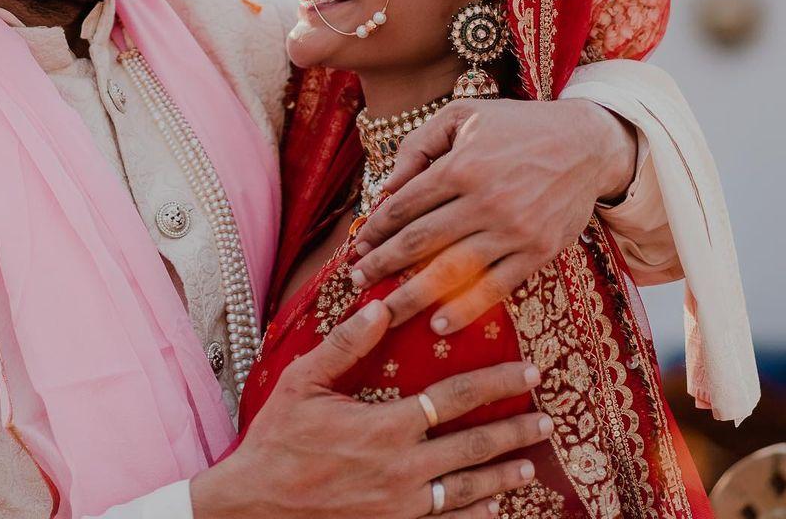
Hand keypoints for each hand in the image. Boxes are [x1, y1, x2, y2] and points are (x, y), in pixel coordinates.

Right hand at [191, 300, 552, 518]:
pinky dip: (475, 517)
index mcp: (387, 427)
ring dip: (503, 475)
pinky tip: (493, 509)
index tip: (527, 371)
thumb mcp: (303, 382)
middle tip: (547, 418)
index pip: (455, 399)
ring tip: (531, 464)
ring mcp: (402, 506)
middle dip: (515, 429)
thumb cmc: (278, 439)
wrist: (257, 506)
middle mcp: (404, 469)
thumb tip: (380, 305)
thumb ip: (344, 345)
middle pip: (474, 447)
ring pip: (468, 490)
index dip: (495, 383)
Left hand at [351, 98, 637, 330]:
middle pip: (420, 242)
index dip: (376, 229)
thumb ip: (421, 144)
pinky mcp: (538, 252)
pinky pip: (495, 288)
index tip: (358, 246)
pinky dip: (465, 310)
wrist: (586, 144)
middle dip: (383, 264)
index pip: (405, 205)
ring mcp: (513, 230)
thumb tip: (389, 185)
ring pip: (452, 271)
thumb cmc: (517, 126)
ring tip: (385, 311)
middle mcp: (485, 200)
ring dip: (412, 295)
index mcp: (461, 165)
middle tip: (356, 281)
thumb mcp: (463, 115)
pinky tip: (439, 324)